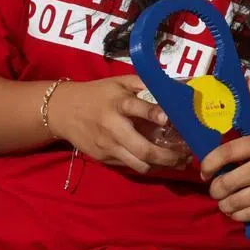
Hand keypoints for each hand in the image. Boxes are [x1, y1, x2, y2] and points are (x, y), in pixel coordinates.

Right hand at [46, 74, 189, 172]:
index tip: (169, 119)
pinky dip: (149, 166)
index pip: (136, 108)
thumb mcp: (119, 82)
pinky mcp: (103, 158)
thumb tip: (175, 87)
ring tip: (180, 162)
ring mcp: (107, 146)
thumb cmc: (98, 94)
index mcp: (117, 103)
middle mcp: (112, 127)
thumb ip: (144, 84)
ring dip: (163, 166)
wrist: (61, 110)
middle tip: (188, 155)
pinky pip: (130, 166)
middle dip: (169, 156)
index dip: (153, 113)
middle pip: (143, 149)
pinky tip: (162, 163)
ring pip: (139, 164)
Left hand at [201, 82, 249, 225]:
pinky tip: (241, 209)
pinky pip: (245, 214)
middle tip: (218, 190)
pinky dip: (237, 215)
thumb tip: (247, 80)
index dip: (208, 164)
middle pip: (227, 182)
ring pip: (234, 201)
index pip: (227, 152)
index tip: (204, 172)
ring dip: (225, 205)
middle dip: (216, 190)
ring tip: (228, 201)